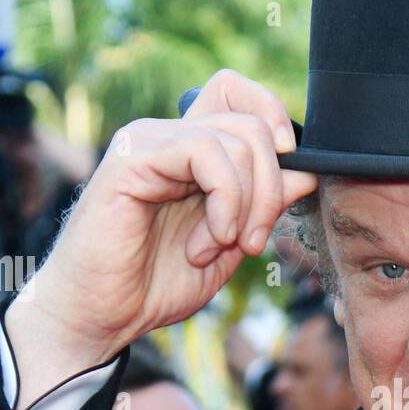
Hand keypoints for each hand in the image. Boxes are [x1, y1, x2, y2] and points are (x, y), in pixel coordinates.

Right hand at [6, 70, 317, 409]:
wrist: (102, 316)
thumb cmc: (155, 284)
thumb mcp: (229, 243)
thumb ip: (263, 206)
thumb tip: (306, 170)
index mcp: (190, 150)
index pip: (238, 93)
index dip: (273, 119)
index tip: (289, 177)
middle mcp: (169, 136)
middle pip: (252, 123)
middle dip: (271, 190)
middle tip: (252, 243)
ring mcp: (148, 141)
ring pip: (238, 138)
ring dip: (247, 205)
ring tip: (219, 247)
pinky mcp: (133, 157)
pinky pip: (206, 152)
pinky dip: (225, 201)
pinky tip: (206, 241)